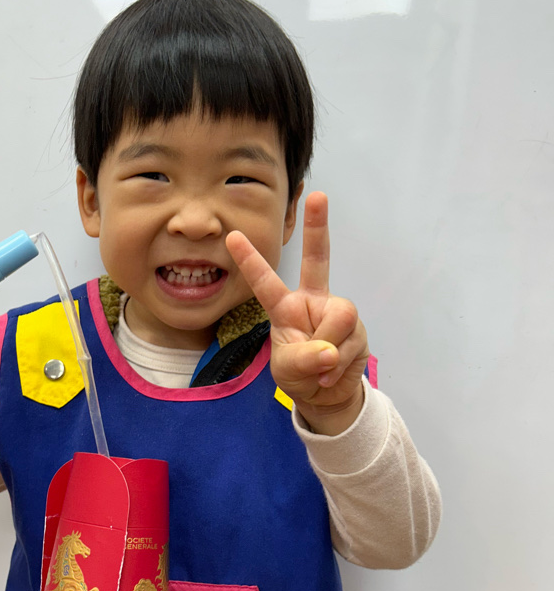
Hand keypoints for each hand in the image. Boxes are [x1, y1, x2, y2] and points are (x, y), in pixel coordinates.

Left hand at [226, 192, 368, 434]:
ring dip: (329, 351)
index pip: (265, 281)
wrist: (328, 395)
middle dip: (318, 227)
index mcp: (286, 307)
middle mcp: (313, 301)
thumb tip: (329, 352)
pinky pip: (350, 342)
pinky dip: (338, 366)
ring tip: (320, 367)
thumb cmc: (299, 375)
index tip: (231, 236)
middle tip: (318, 195)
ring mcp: (337, 312)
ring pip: (340, 318)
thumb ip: (303, 360)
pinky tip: (331, 372)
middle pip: (318, 259)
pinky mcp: (358, 328)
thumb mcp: (288, 371)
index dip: (249, 260)